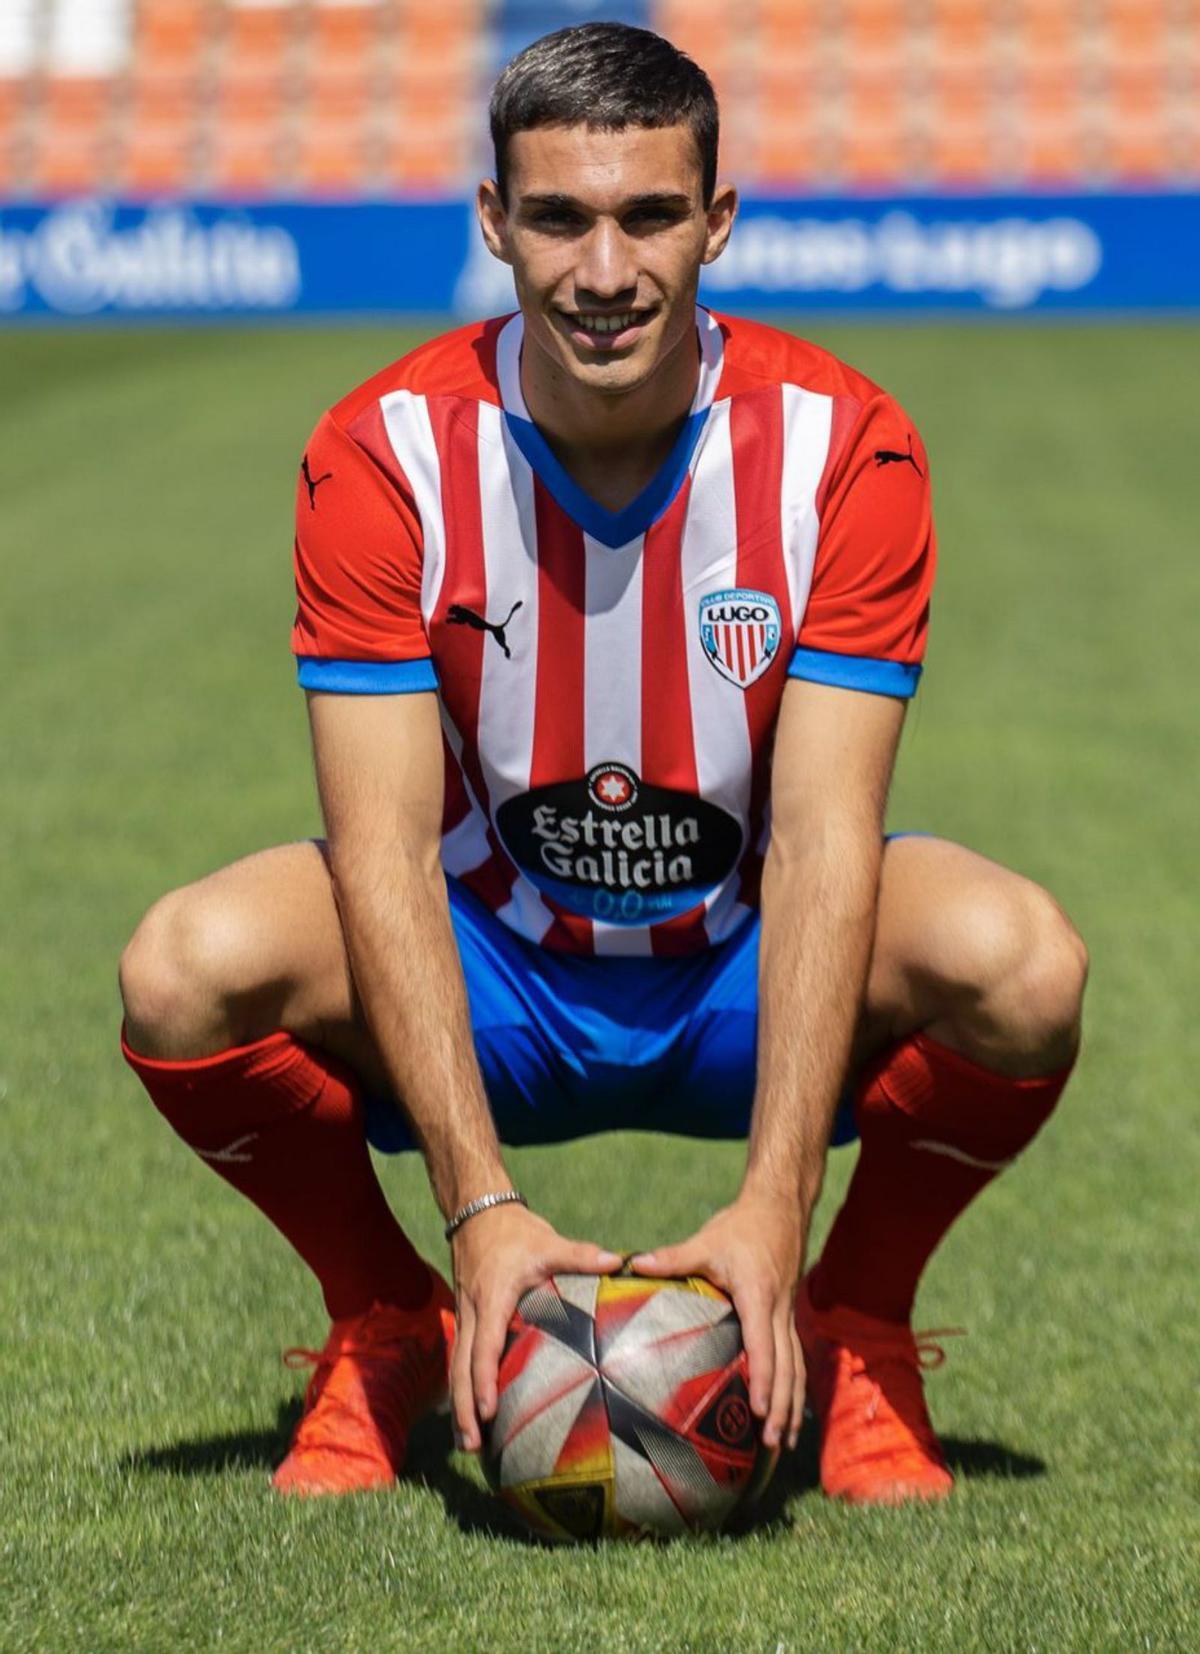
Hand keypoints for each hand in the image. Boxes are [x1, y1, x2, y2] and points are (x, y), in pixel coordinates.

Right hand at [450, 1203, 620, 1451]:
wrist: (478, 1212)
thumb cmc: (516, 1231)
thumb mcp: (547, 1242)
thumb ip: (580, 1255)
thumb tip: (619, 1261)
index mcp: (492, 1299)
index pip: (484, 1346)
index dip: (484, 1379)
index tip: (488, 1410)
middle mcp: (472, 1313)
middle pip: (461, 1367)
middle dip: (463, 1408)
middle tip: (470, 1447)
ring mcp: (465, 1317)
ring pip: (455, 1367)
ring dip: (458, 1406)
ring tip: (465, 1445)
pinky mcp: (466, 1319)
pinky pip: (459, 1359)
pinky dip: (461, 1388)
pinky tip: (467, 1414)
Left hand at [630, 1192, 804, 1450]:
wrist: (779, 1207)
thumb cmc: (740, 1227)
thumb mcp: (706, 1242)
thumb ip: (672, 1258)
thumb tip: (632, 1264)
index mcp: (758, 1296)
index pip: (763, 1344)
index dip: (763, 1379)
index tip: (760, 1411)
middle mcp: (779, 1310)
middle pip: (786, 1367)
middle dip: (782, 1408)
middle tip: (772, 1446)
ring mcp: (788, 1314)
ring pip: (796, 1367)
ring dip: (793, 1406)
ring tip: (784, 1446)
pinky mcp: (788, 1315)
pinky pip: (795, 1357)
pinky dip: (793, 1387)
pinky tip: (789, 1412)